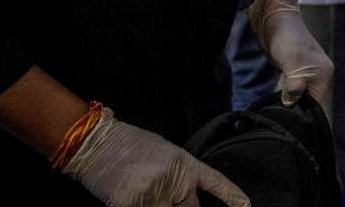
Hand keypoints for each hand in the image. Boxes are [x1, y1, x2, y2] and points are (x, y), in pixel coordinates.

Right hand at [62, 108, 248, 206]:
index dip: (232, 195)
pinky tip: (133, 197)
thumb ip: (179, 178)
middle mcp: (173, 182)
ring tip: (146, 190)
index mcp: (185, 165)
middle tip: (175, 201)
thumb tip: (185, 199)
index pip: (215, 183)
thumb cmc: (132, 147)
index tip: (246, 206)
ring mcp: (152, 196)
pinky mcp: (129, 206)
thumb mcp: (166, 155)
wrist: (98, 144)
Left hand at [248, 0, 332, 105]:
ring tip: (277, 108)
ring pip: (298, 93)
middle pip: (308, 98)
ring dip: (288, 100)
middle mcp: (316, 73)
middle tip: (281, 114)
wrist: (275, 20)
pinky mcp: (291, 68)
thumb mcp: (293, 67)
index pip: (316, 101)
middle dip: (295, 106)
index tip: (289, 118)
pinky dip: (284, 93)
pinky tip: (276, 98)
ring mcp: (303, 70)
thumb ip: (294, 88)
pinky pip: (290, 86)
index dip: (303, 111)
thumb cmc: (288, 41)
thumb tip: (290, 105)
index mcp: (323, 73)